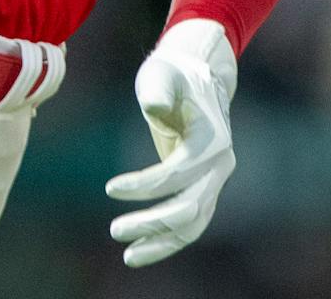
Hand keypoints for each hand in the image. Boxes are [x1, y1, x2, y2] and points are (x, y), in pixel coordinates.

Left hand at [105, 18, 237, 266]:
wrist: (198, 77)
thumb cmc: (173, 75)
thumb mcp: (162, 74)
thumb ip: (159, 89)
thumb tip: (154, 107)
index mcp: (212, 139)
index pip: (179, 173)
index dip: (145, 186)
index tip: (109, 188)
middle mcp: (220, 164)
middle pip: (190, 207)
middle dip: (153, 222)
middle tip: (114, 230)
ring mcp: (214, 179)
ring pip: (193, 224)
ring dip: (161, 241)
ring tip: (127, 255)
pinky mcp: (204, 188)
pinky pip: (190, 222)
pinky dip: (168, 239)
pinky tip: (140, 248)